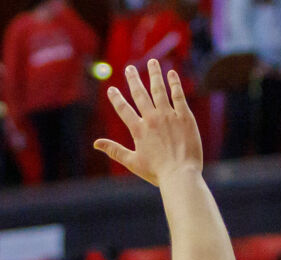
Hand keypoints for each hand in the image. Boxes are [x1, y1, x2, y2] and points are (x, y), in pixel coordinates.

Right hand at [94, 61, 201, 186]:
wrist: (181, 176)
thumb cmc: (157, 173)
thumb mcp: (133, 162)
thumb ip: (115, 150)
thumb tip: (95, 143)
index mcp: (139, 130)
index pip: (124, 109)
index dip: (116, 99)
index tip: (112, 89)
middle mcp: (152, 119)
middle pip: (140, 94)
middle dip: (133, 79)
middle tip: (129, 68)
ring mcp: (169, 116)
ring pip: (159, 89)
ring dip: (154, 74)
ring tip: (152, 62)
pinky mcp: (185, 117)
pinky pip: (178, 95)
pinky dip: (174, 83)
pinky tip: (171, 73)